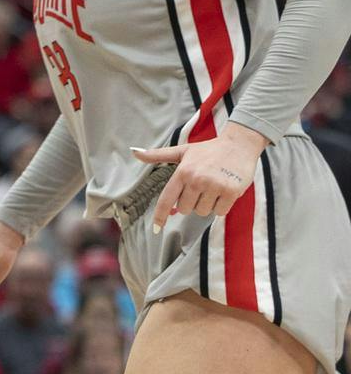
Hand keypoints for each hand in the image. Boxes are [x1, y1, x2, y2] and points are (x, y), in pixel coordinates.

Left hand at [139, 124, 268, 228]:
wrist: (239, 145)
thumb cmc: (208, 150)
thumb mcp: (182, 151)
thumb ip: (158, 155)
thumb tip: (134, 151)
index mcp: (182, 171)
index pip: (166, 199)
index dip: (160, 215)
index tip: (156, 228)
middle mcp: (196, 180)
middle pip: (184, 209)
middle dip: (190, 203)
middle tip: (199, 188)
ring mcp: (214, 186)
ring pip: (202, 212)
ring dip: (206, 204)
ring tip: (212, 187)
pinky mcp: (231, 191)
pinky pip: (219, 212)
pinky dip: (221, 206)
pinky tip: (224, 191)